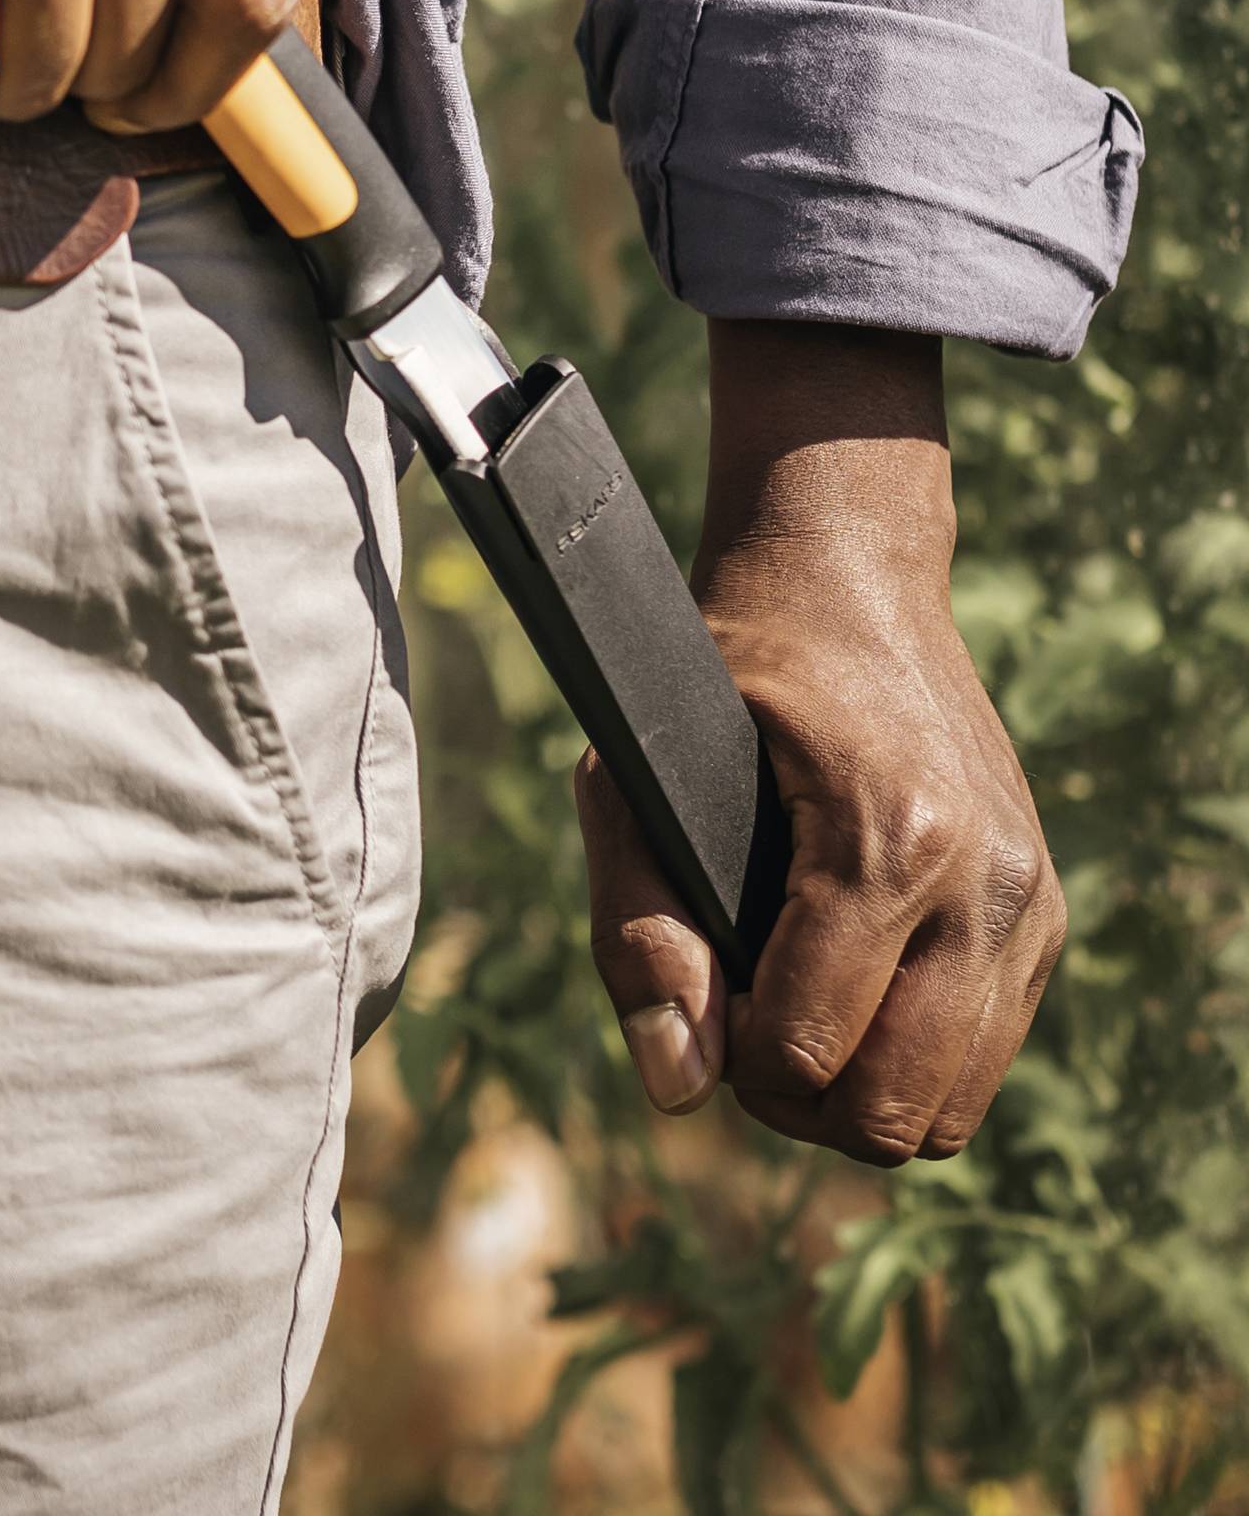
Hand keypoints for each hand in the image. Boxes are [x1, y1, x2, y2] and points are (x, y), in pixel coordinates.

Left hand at [577, 321, 1062, 1164]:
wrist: (843, 573)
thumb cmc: (718, 671)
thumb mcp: (636, 775)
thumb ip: (638, 928)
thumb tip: (677, 1090)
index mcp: (886, 838)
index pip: (812, 1047)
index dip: (735, 1064)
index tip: (699, 1014)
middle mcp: (983, 878)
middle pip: (898, 1110)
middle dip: (801, 1104)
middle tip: (740, 1039)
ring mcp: (1029, 896)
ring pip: (954, 1105)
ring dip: (864, 1097)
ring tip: (790, 1028)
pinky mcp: (1045, 908)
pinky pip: (988, 1050)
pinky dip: (918, 1056)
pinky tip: (849, 993)